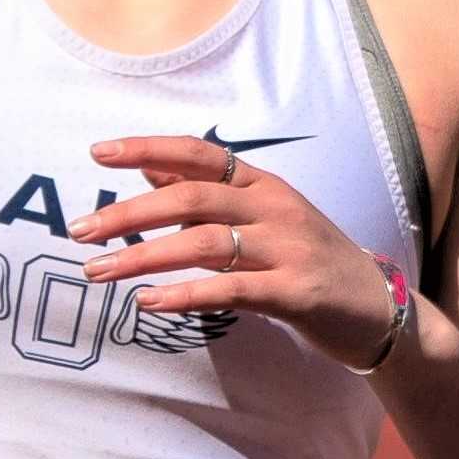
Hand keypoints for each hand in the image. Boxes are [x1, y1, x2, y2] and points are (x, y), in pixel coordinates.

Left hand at [77, 135, 398, 369]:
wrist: (378, 310)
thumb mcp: (263, 218)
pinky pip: (231, 289)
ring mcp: (288, 248)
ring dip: (144, 257)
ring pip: (205, 242)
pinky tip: (148, 302)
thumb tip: (149, 170)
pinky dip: (185, 294)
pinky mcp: (296, 292)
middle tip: (80, 231)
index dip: (148, 149)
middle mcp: (275, 207)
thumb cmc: (309, 261)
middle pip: (192, 197)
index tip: (98, 153)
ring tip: (99, 271)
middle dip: (129, 213)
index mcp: (263, 184)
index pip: (199, 154)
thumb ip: (208, 195)